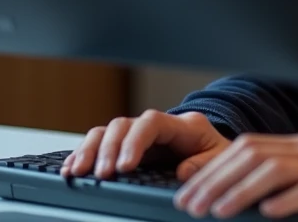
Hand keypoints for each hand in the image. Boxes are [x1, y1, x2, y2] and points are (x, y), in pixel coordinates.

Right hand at [60, 109, 230, 181]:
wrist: (224, 159)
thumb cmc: (222, 159)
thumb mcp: (221, 160)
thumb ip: (204, 165)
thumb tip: (182, 171)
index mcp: (184, 126)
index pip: (152, 122)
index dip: (135, 142)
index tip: (125, 166)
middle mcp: (159, 126)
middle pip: (124, 125)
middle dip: (107, 149)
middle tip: (99, 174)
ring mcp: (143, 136)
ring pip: (108, 132)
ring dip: (90, 150)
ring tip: (78, 172)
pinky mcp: (130, 148)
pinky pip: (102, 144)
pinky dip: (86, 154)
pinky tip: (73, 168)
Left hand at [173, 131, 297, 220]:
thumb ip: (287, 183)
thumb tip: (246, 198)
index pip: (248, 147)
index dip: (213, 166)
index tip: (187, 188)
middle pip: (252, 154)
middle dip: (215, 178)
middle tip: (190, 203)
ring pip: (273, 169)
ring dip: (239, 190)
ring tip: (215, 211)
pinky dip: (283, 201)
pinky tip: (264, 214)